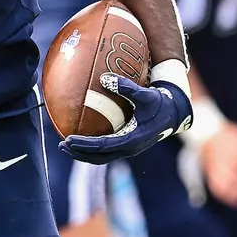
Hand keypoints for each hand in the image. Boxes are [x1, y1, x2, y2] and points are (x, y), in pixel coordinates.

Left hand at [60, 73, 193, 163]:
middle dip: (79, 153)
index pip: (103, 145)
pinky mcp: (127, 146)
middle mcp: (129, 149)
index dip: (85, 144)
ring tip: (66, 146)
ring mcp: (128, 150)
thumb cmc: (160, 103)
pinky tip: (82, 140)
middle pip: (99, 157)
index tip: (68, 139)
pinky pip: (106, 152)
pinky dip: (92, 149)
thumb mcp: (145, 95)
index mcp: (132, 140)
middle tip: (61, 145)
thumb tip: (104, 78)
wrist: (174, 114)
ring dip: (83, 154)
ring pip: (102, 157)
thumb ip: (126, 87)